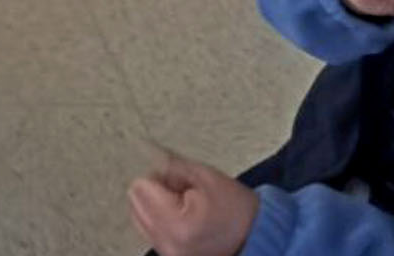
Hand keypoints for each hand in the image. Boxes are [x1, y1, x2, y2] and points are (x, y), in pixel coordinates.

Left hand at [129, 152, 257, 255]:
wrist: (258, 236)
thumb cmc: (238, 209)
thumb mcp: (205, 176)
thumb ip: (171, 163)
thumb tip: (145, 149)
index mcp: (176, 224)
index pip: (140, 187)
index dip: (160, 179)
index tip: (180, 184)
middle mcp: (168, 243)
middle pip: (135, 202)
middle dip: (156, 193)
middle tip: (185, 195)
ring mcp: (169, 252)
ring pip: (139, 216)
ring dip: (157, 207)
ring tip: (187, 208)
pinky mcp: (170, 255)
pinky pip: (150, 230)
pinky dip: (162, 221)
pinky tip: (185, 219)